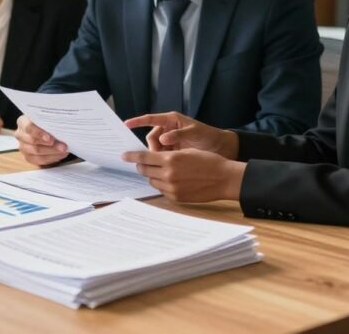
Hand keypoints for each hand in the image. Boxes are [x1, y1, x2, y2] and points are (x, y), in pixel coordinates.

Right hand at [15, 115, 68, 165]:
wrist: (46, 131)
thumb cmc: (47, 123)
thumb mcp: (48, 120)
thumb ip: (51, 123)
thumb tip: (63, 128)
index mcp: (22, 122)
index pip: (28, 127)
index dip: (39, 133)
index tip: (50, 138)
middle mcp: (20, 134)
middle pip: (32, 141)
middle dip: (49, 144)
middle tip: (63, 146)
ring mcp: (23, 146)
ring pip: (36, 151)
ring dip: (52, 151)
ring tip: (64, 150)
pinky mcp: (28, 157)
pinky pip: (39, 160)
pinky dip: (52, 157)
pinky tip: (60, 155)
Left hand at [121, 148, 245, 202]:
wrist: (224, 178)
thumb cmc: (208, 161)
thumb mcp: (187, 152)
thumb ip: (169, 155)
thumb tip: (154, 157)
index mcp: (170, 160)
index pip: (144, 157)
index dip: (132, 156)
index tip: (124, 155)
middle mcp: (168, 174)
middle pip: (145, 170)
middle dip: (142, 166)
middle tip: (143, 162)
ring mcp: (172, 188)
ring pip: (152, 180)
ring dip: (153, 175)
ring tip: (162, 171)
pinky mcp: (176, 197)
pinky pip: (162, 190)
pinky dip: (162, 184)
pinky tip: (172, 180)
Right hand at [124, 112, 238, 158]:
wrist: (221, 148)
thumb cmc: (208, 136)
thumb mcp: (194, 132)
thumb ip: (178, 134)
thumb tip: (162, 138)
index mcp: (171, 121)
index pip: (151, 119)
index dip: (138, 121)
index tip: (126, 124)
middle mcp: (168, 130)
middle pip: (151, 138)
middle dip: (151, 147)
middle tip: (158, 155)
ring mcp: (169, 142)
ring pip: (154, 150)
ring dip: (156, 155)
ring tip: (165, 161)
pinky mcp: (172, 153)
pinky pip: (161, 157)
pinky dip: (161, 161)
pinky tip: (165, 166)